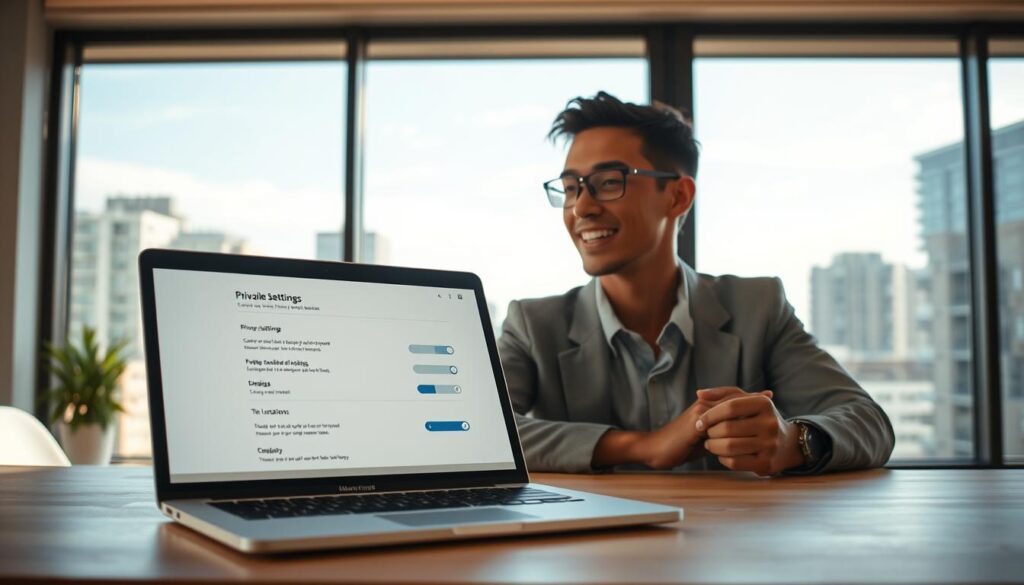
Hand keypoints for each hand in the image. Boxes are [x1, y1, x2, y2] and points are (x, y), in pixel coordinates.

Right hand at [637, 387, 770, 469]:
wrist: (657, 449)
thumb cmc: (679, 446)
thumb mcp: (702, 439)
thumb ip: (718, 434)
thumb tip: (737, 438)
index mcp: (705, 408)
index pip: (731, 398)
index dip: (748, 398)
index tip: (767, 397)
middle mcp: (703, 405)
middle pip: (733, 397)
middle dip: (752, 398)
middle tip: (771, 398)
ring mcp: (701, 411)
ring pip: (729, 404)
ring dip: (747, 405)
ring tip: (766, 407)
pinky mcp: (698, 420)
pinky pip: (721, 416)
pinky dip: (737, 416)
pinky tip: (749, 420)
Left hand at [694, 388, 803, 475]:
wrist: (787, 444)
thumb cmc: (758, 419)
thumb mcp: (747, 402)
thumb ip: (722, 394)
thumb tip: (699, 393)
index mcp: (764, 403)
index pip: (730, 407)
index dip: (710, 415)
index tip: (699, 422)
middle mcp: (770, 423)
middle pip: (727, 428)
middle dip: (710, 432)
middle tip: (706, 434)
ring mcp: (770, 445)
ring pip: (729, 446)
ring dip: (713, 446)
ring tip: (710, 444)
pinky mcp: (767, 463)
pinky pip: (735, 462)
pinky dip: (723, 459)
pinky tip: (722, 455)